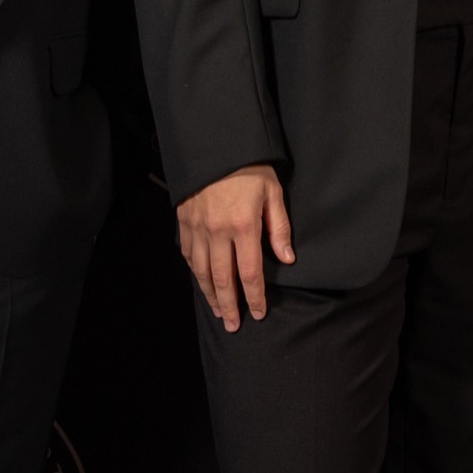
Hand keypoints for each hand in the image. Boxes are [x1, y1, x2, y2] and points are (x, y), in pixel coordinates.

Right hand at [176, 164, 293, 331]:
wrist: (215, 146)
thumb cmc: (250, 168)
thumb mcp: (273, 194)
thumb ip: (279, 228)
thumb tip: (287, 259)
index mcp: (243, 227)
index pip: (249, 274)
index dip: (254, 297)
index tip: (258, 313)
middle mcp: (217, 232)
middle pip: (222, 280)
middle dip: (228, 306)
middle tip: (232, 326)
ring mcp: (197, 228)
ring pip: (201, 272)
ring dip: (209, 295)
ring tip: (217, 311)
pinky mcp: (184, 222)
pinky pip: (188, 255)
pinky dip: (194, 273)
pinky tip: (201, 282)